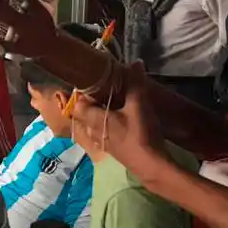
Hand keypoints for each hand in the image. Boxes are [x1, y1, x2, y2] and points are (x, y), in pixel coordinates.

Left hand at [70, 63, 168, 177]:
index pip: (77, 103)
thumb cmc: (140, 133)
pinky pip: (103, 132)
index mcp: (93, 118)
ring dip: (99, 114)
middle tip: (104, 90)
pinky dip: (107, 124)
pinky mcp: (111, 150)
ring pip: (93, 124)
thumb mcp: (139, 104)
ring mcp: (101, 142)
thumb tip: (135, 62)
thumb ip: (135, 83)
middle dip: (91, 102)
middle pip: (84, 114)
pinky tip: (119, 120)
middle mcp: (92, 131)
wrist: (150, 165)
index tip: (92, 82)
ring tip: (112, 103)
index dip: (82, 92)